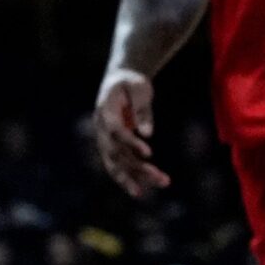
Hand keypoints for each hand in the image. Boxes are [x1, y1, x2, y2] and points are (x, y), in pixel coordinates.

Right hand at [94, 67, 170, 196]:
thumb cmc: (131, 82)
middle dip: (136, 168)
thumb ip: (142, 109)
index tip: (149, 152)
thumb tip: (147, 133)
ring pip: (117, 162)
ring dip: (137, 176)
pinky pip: (121, 163)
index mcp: (105, 110)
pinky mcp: (114, 144)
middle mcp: (101, 127)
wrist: (120, 79)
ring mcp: (106, 138)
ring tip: (163, 183)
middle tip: (161, 178)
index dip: (130, 143)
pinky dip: (133, 174)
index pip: (115, 131)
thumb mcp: (139, 87)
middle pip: (114, 153)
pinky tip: (149, 184)